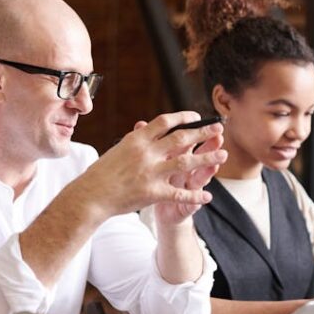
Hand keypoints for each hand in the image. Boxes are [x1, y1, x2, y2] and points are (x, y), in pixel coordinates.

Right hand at [75, 111, 227, 220]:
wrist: (90, 196)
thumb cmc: (100, 174)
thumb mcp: (118, 149)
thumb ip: (136, 140)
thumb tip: (144, 128)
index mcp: (137, 139)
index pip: (165, 121)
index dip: (184, 117)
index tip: (196, 116)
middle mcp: (146, 152)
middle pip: (181, 138)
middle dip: (203, 132)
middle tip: (219, 128)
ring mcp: (150, 172)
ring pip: (186, 163)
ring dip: (207, 158)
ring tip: (223, 155)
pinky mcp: (152, 192)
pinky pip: (179, 194)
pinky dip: (195, 196)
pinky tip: (207, 196)